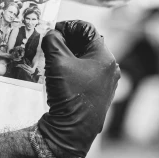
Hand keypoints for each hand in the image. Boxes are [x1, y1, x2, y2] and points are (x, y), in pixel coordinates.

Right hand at [37, 20, 119, 157]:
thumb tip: (52, 33)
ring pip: (84, 58)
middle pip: (86, 43)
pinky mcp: (98, 94)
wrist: (72, 131)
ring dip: (67, 55)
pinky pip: (84, 73)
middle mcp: (109, 68)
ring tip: (50, 59)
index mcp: (105, 57)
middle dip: (66, 41)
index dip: (67, 26)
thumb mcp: (57, 62)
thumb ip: (53, 41)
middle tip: (49, 44)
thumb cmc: (69, 94)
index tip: (52, 32)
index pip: (87, 29)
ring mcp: (105, 82)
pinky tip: (57, 75)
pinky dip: (71, 68)